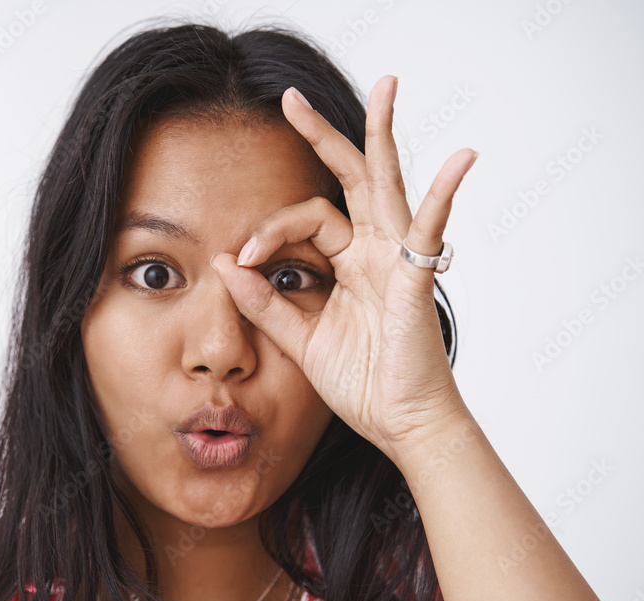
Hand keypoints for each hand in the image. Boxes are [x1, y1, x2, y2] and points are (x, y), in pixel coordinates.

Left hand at [210, 75, 476, 466]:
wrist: (399, 427)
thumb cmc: (360, 383)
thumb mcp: (300, 338)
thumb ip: (264, 302)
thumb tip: (226, 263)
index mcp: (348, 263)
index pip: (306, 221)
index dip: (270, 231)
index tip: (241, 256)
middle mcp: (374, 252)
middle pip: (348, 180)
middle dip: (322, 136)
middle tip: (291, 99)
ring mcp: (398, 262)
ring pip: (386, 186)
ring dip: (383, 136)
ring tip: (387, 87)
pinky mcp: (416, 283)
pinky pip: (430, 232)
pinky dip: (444, 195)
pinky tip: (460, 160)